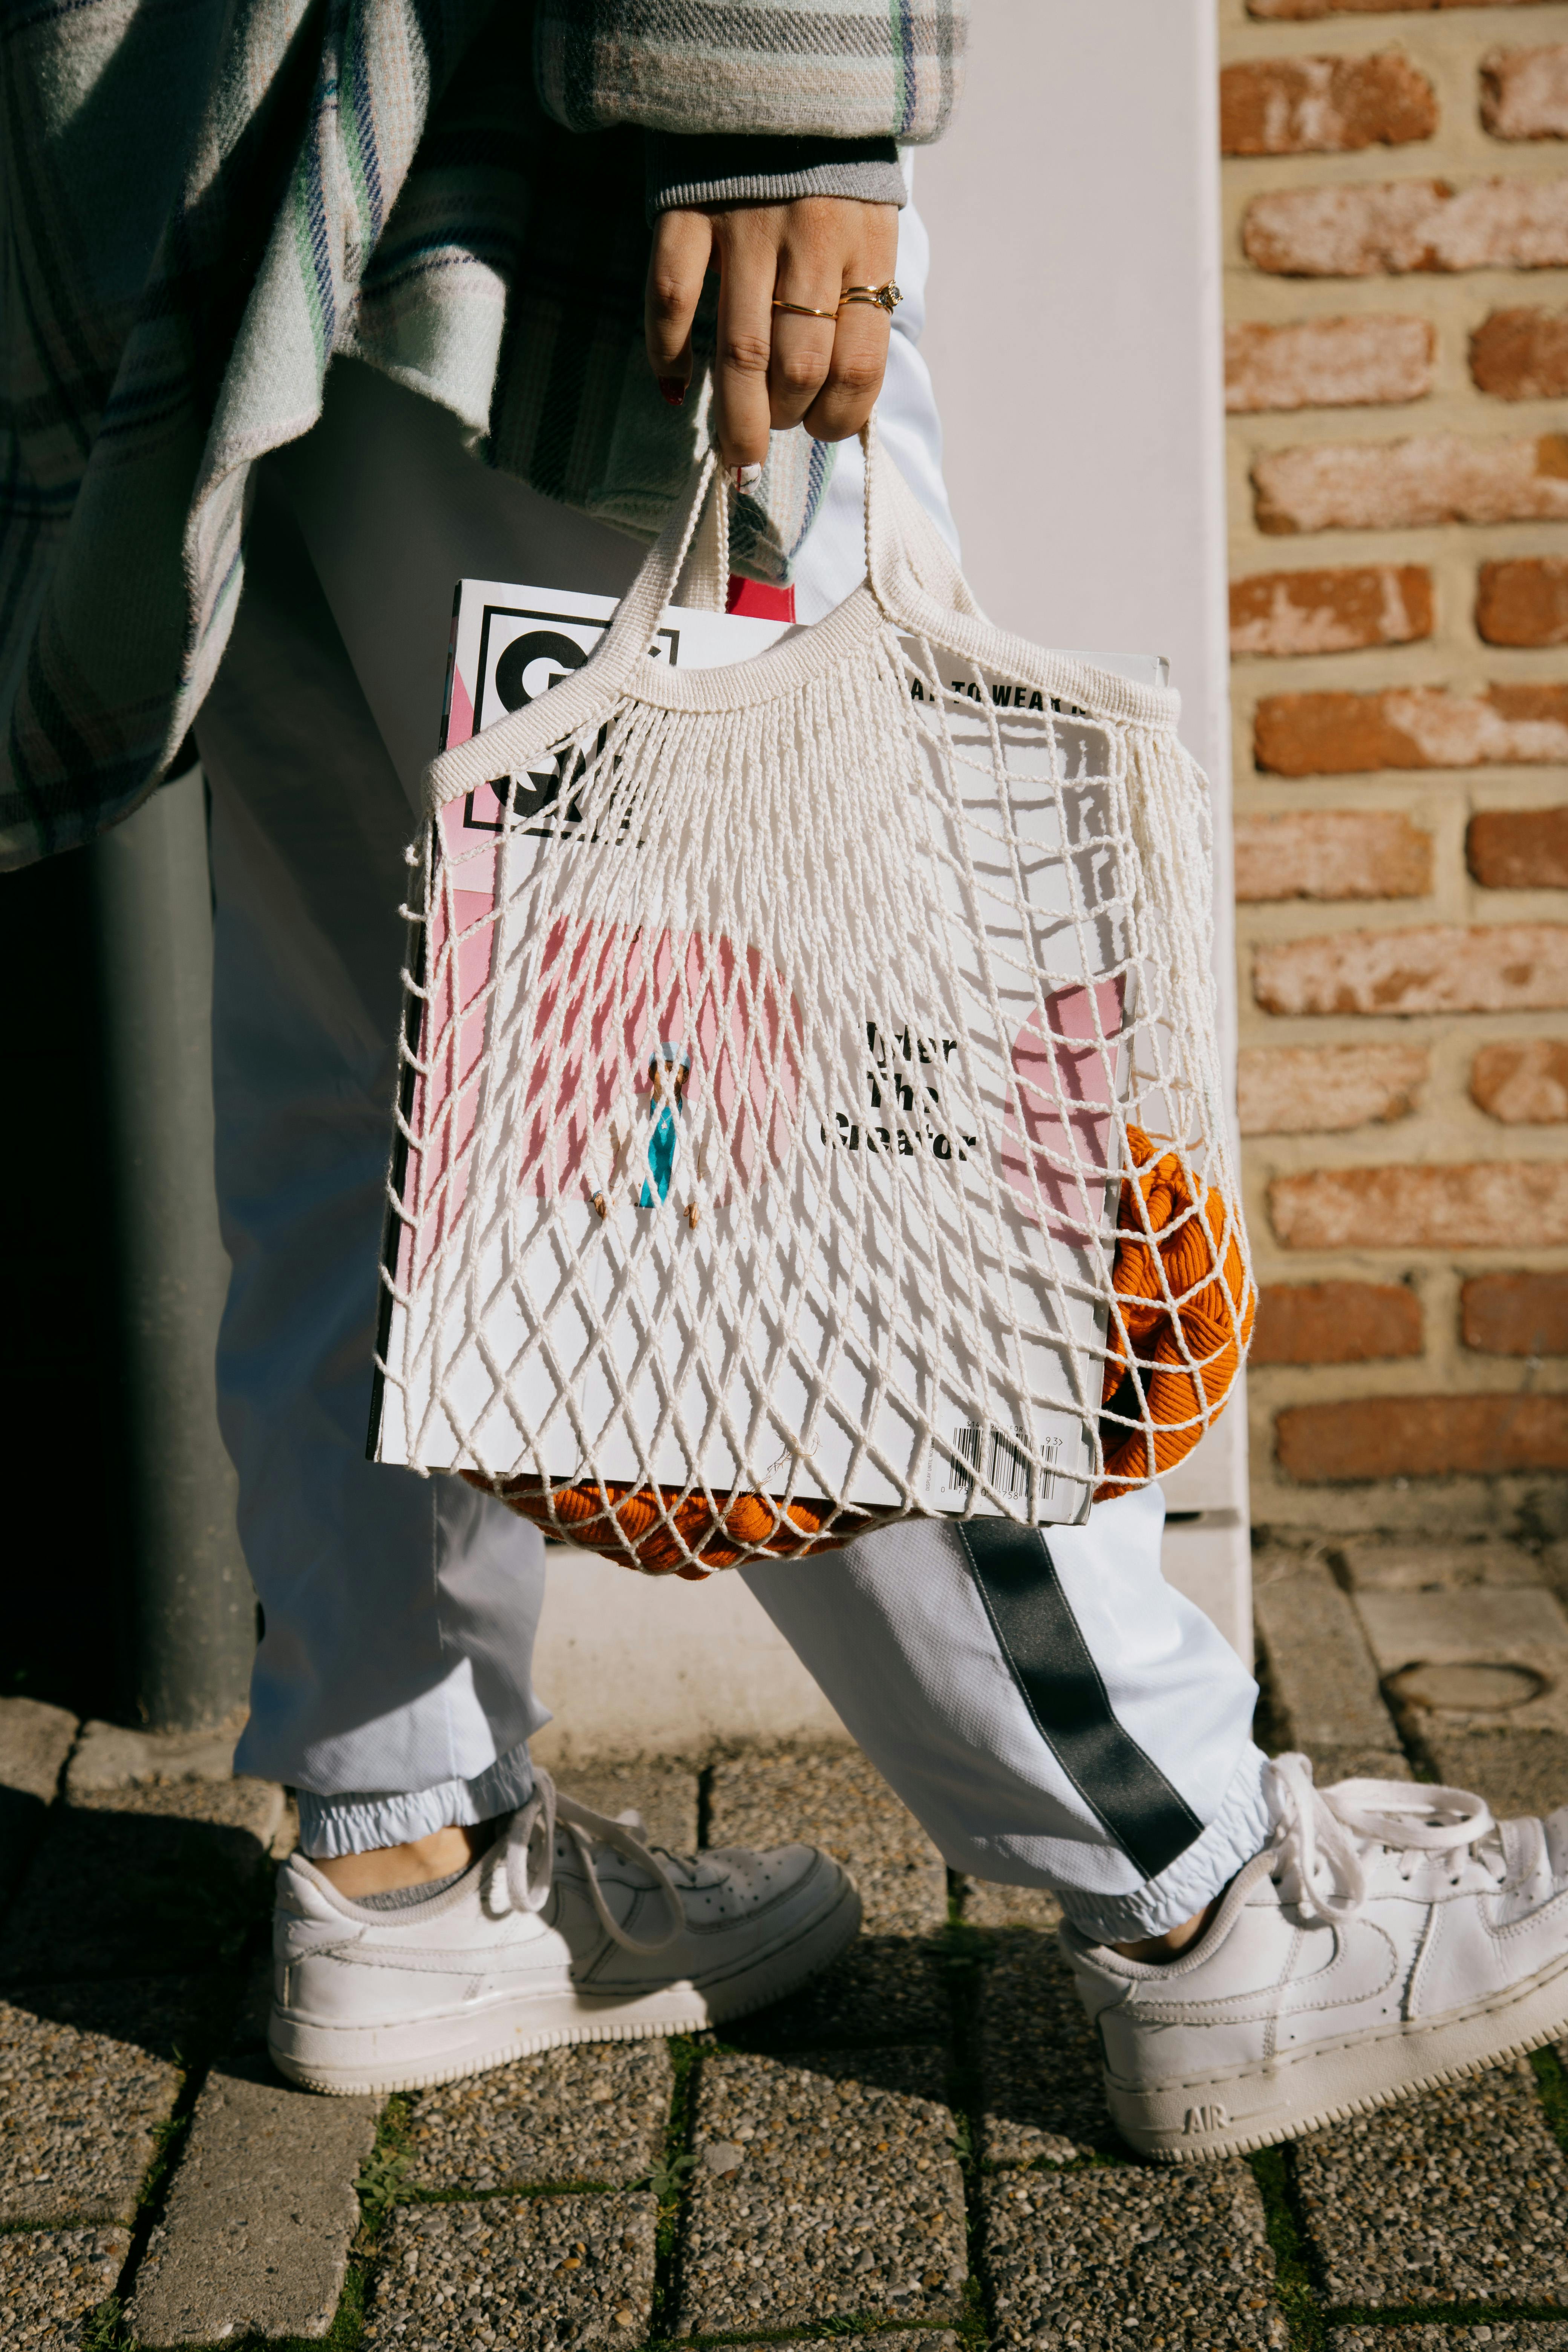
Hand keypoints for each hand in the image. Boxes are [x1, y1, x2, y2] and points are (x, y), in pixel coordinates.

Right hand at [646, 198, 899, 472]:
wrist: (777, 72)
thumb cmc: (830, 171)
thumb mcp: (868, 229)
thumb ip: (858, 300)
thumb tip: (839, 397)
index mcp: (865, 248)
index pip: (859, 366)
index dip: (839, 419)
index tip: (821, 431)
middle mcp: (810, 241)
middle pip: (797, 369)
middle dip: (784, 421)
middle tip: (770, 437)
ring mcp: (745, 225)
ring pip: (740, 352)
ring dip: (734, 415)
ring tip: (733, 451)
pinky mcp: (689, 211)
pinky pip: (673, 300)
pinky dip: (669, 354)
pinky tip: (675, 385)